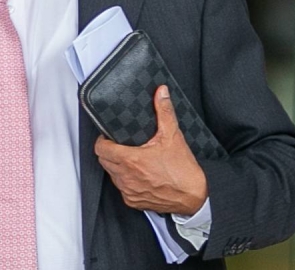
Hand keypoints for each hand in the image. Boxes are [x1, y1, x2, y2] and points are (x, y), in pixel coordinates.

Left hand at [94, 85, 208, 215]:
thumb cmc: (183, 170)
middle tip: (120, 145)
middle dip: (108, 152)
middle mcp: (126, 177)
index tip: (109, 137)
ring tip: (129, 159)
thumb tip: (161, 93)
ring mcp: (129, 191)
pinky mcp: (133, 202)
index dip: (102, 140)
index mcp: (131, 160)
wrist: (194, 196)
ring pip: (111, 176)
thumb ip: (164, 111)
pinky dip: (126, 182)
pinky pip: (122, 189)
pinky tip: (137, 175)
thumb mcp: (173, 135)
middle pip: (103, 161)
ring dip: (116, 167)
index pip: (100, 149)